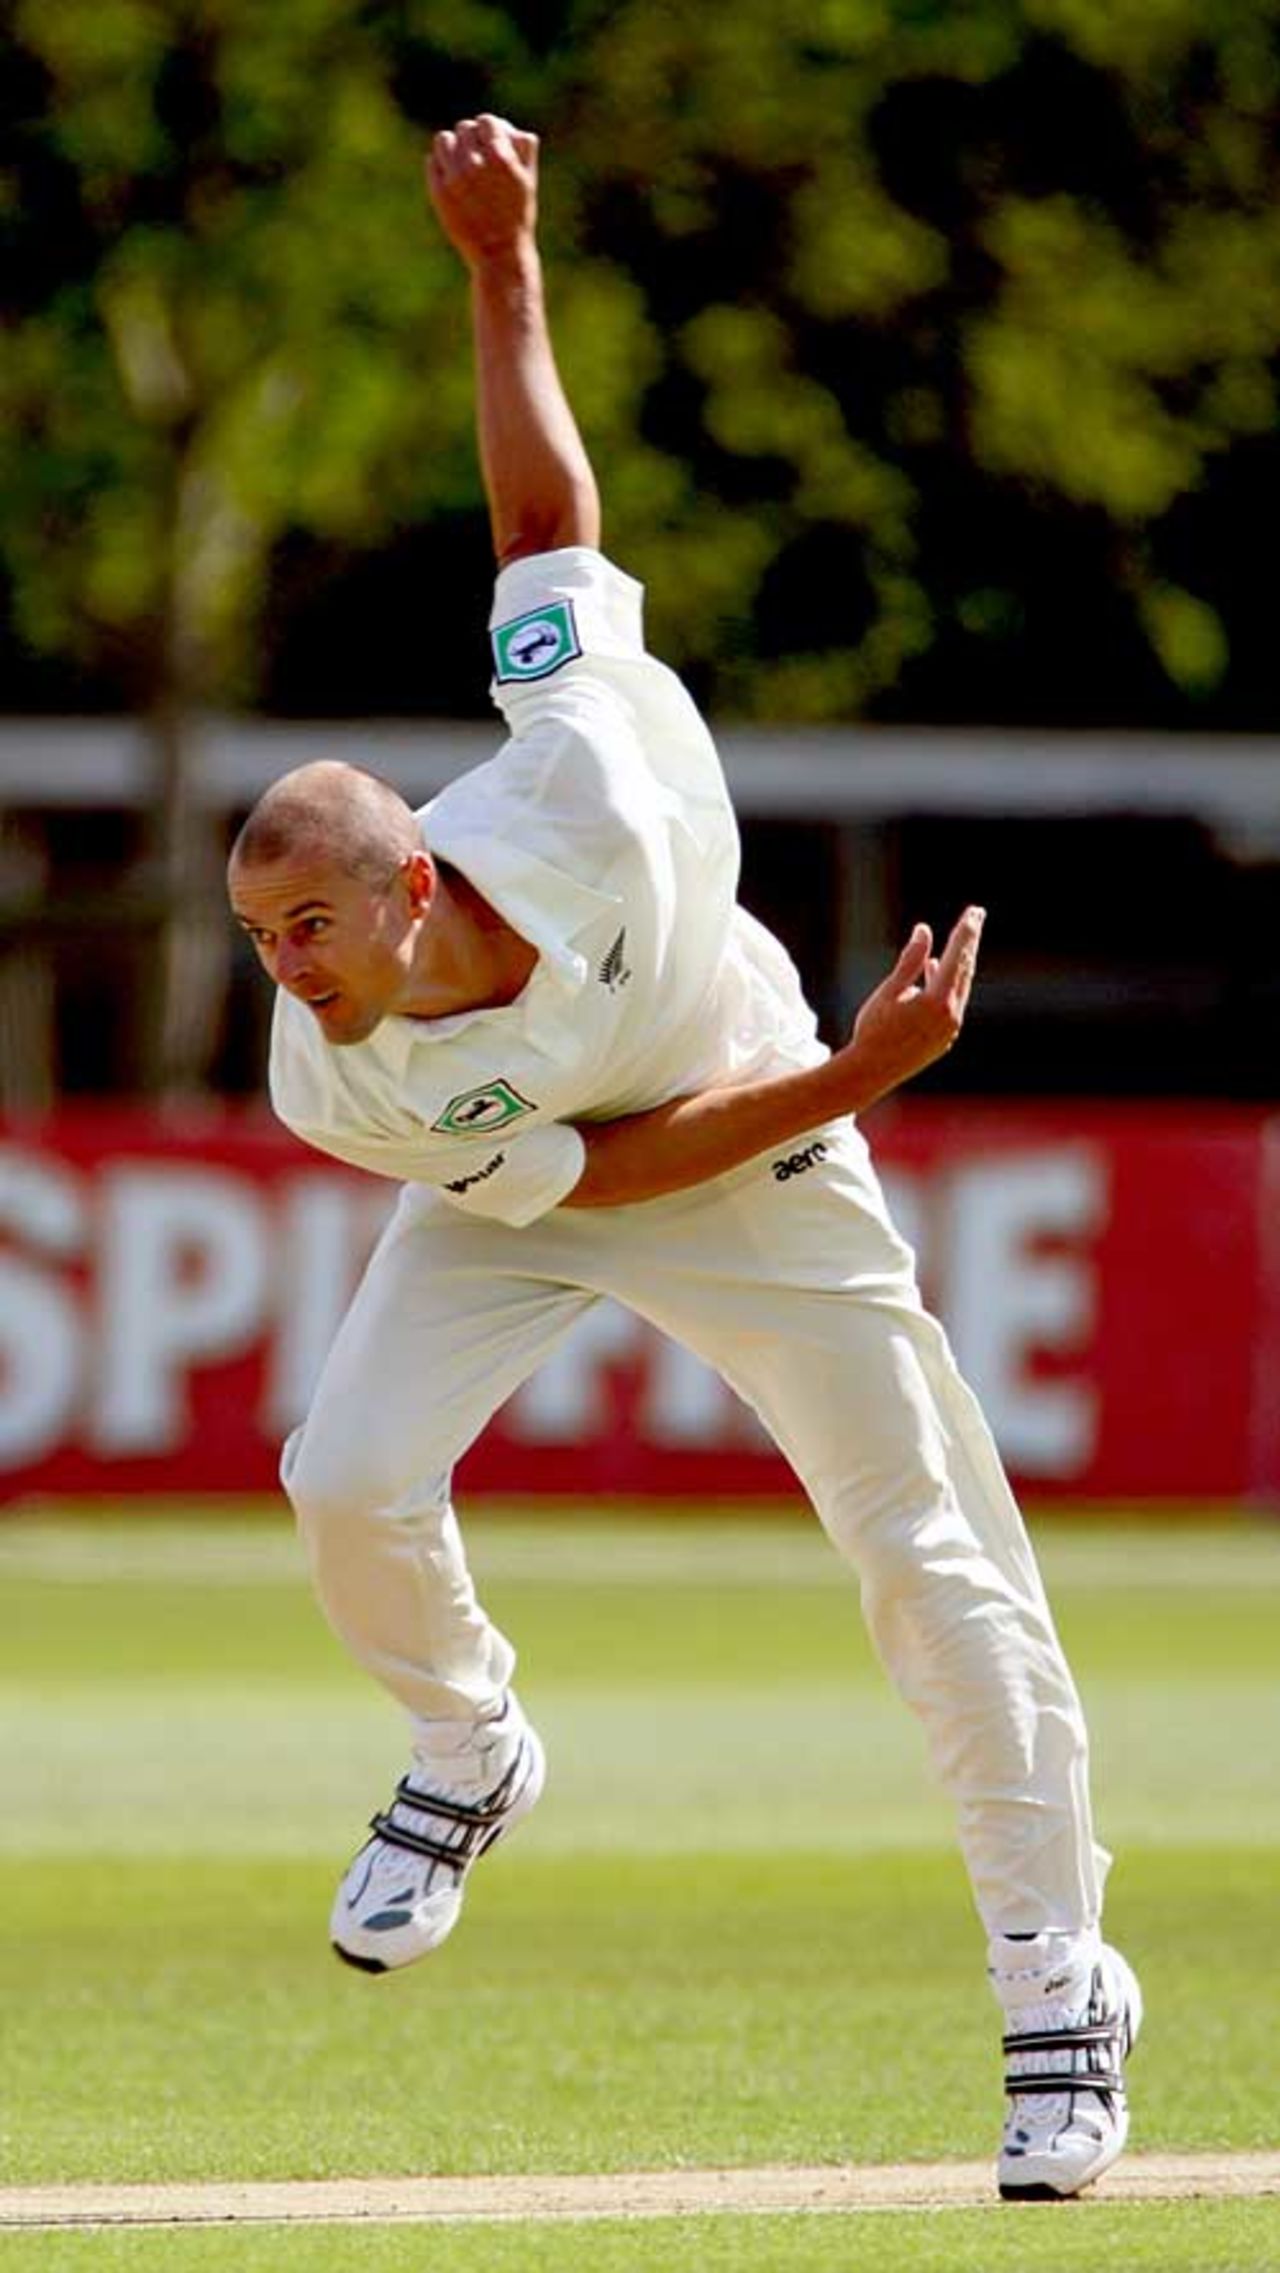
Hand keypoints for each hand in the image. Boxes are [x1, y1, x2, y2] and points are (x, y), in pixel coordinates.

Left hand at [426, 115, 539, 268]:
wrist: (499, 254)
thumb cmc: (517, 217)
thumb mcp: (528, 182)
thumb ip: (525, 151)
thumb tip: (514, 130)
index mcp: (500, 157)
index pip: (485, 121)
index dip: (487, 129)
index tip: (488, 140)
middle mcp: (475, 164)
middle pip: (464, 128)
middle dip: (470, 139)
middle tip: (474, 154)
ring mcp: (454, 178)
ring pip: (443, 140)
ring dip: (451, 147)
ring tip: (459, 161)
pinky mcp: (439, 192)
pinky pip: (432, 161)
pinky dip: (440, 165)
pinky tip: (451, 177)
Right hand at [842, 905, 986, 1104]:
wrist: (870, 1073)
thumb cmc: (873, 1030)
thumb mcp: (889, 991)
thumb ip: (910, 961)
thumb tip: (924, 930)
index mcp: (937, 1001)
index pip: (956, 957)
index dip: (965, 931)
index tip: (974, 912)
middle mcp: (950, 1015)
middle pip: (964, 969)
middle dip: (969, 941)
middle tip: (976, 915)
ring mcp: (950, 1029)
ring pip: (960, 987)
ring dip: (960, 961)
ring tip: (963, 938)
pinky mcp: (944, 1038)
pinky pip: (953, 1003)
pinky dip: (948, 983)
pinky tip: (936, 970)